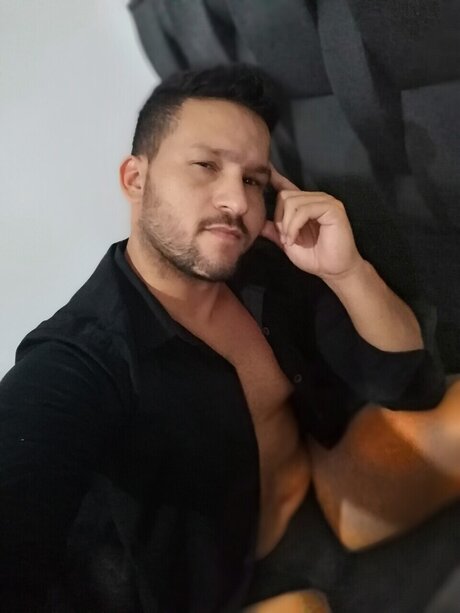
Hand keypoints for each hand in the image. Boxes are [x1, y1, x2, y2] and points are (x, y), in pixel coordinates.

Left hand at [260, 165, 363, 279]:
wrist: (334, 271)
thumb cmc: (315, 258)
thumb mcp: (289, 244)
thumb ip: (276, 232)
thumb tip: (259, 223)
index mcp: (306, 205)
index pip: (288, 187)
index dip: (276, 179)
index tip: (266, 171)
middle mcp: (316, 198)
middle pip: (285, 196)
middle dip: (280, 218)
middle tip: (284, 237)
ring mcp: (326, 201)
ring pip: (292, 202)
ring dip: (286, 225)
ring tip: (290, 241)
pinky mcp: (332, 208)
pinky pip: (304, 210)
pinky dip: (294, 226)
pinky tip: (294, 239)